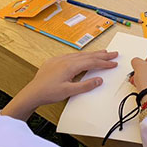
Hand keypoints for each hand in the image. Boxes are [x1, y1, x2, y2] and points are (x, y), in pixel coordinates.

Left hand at [3, 50, 118, 119]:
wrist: (32, 93)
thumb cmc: (48, 92)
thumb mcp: (69, 91)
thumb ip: (85, 85)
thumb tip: (99, 80)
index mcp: (70, 66)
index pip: (92, 62)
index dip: (105, 63)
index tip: (114, 63)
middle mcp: (65, 60)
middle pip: (88, 56)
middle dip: (102, 55)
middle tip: (113, 53)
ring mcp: (60, 59)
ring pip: (80, 54)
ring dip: (93, 54)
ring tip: (103, 52)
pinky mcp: (54, 61)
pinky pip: (72, 55)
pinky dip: (82, 55)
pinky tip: (83, 56)